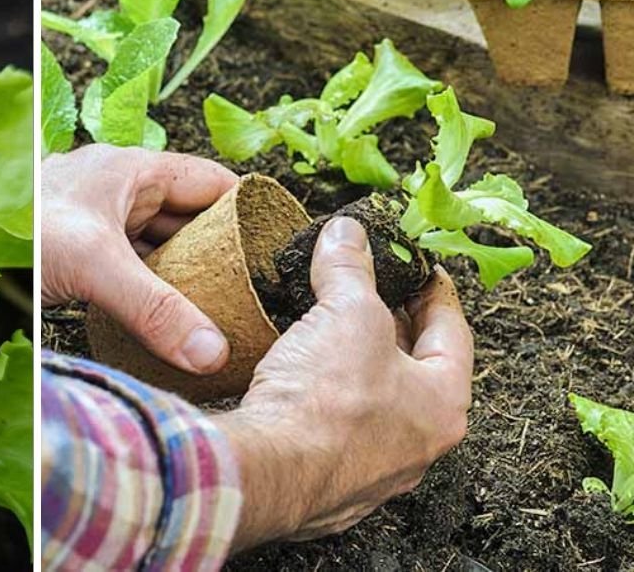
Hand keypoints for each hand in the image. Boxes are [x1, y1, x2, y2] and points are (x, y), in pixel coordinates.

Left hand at [41, 145, 238, 374]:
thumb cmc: (18, 232)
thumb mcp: (94, 265)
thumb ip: (154, 309)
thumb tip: (210, 351)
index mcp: (133, 170)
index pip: (211, 182)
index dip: (247, 210)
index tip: (275, 249)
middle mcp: (118, 192)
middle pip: (187, 221)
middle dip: (217, 255)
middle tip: (250, 295)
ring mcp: (97, 223)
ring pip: (157, 250)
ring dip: (182, 279)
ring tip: (219, 315)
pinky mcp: (78, 255)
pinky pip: (129, 273)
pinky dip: (148, 295)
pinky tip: (165, 323)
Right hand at [213, 217, 472, 550]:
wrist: (268, 473)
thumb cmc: (327, 400)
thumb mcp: (345, 312)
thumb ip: (350, 268)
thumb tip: (347, 233)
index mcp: (444, 404)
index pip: (453, 333)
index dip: (434, 291)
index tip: (420, 269)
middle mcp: (418, 447)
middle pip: (414, 372)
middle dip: (390, 328)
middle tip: (371, 293)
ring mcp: (373, 473)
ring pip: (374, 406)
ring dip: (355, 368)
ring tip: (329, 331)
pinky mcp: (328, 487)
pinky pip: (335, 433)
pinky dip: (323, 403)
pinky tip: (299, 382)